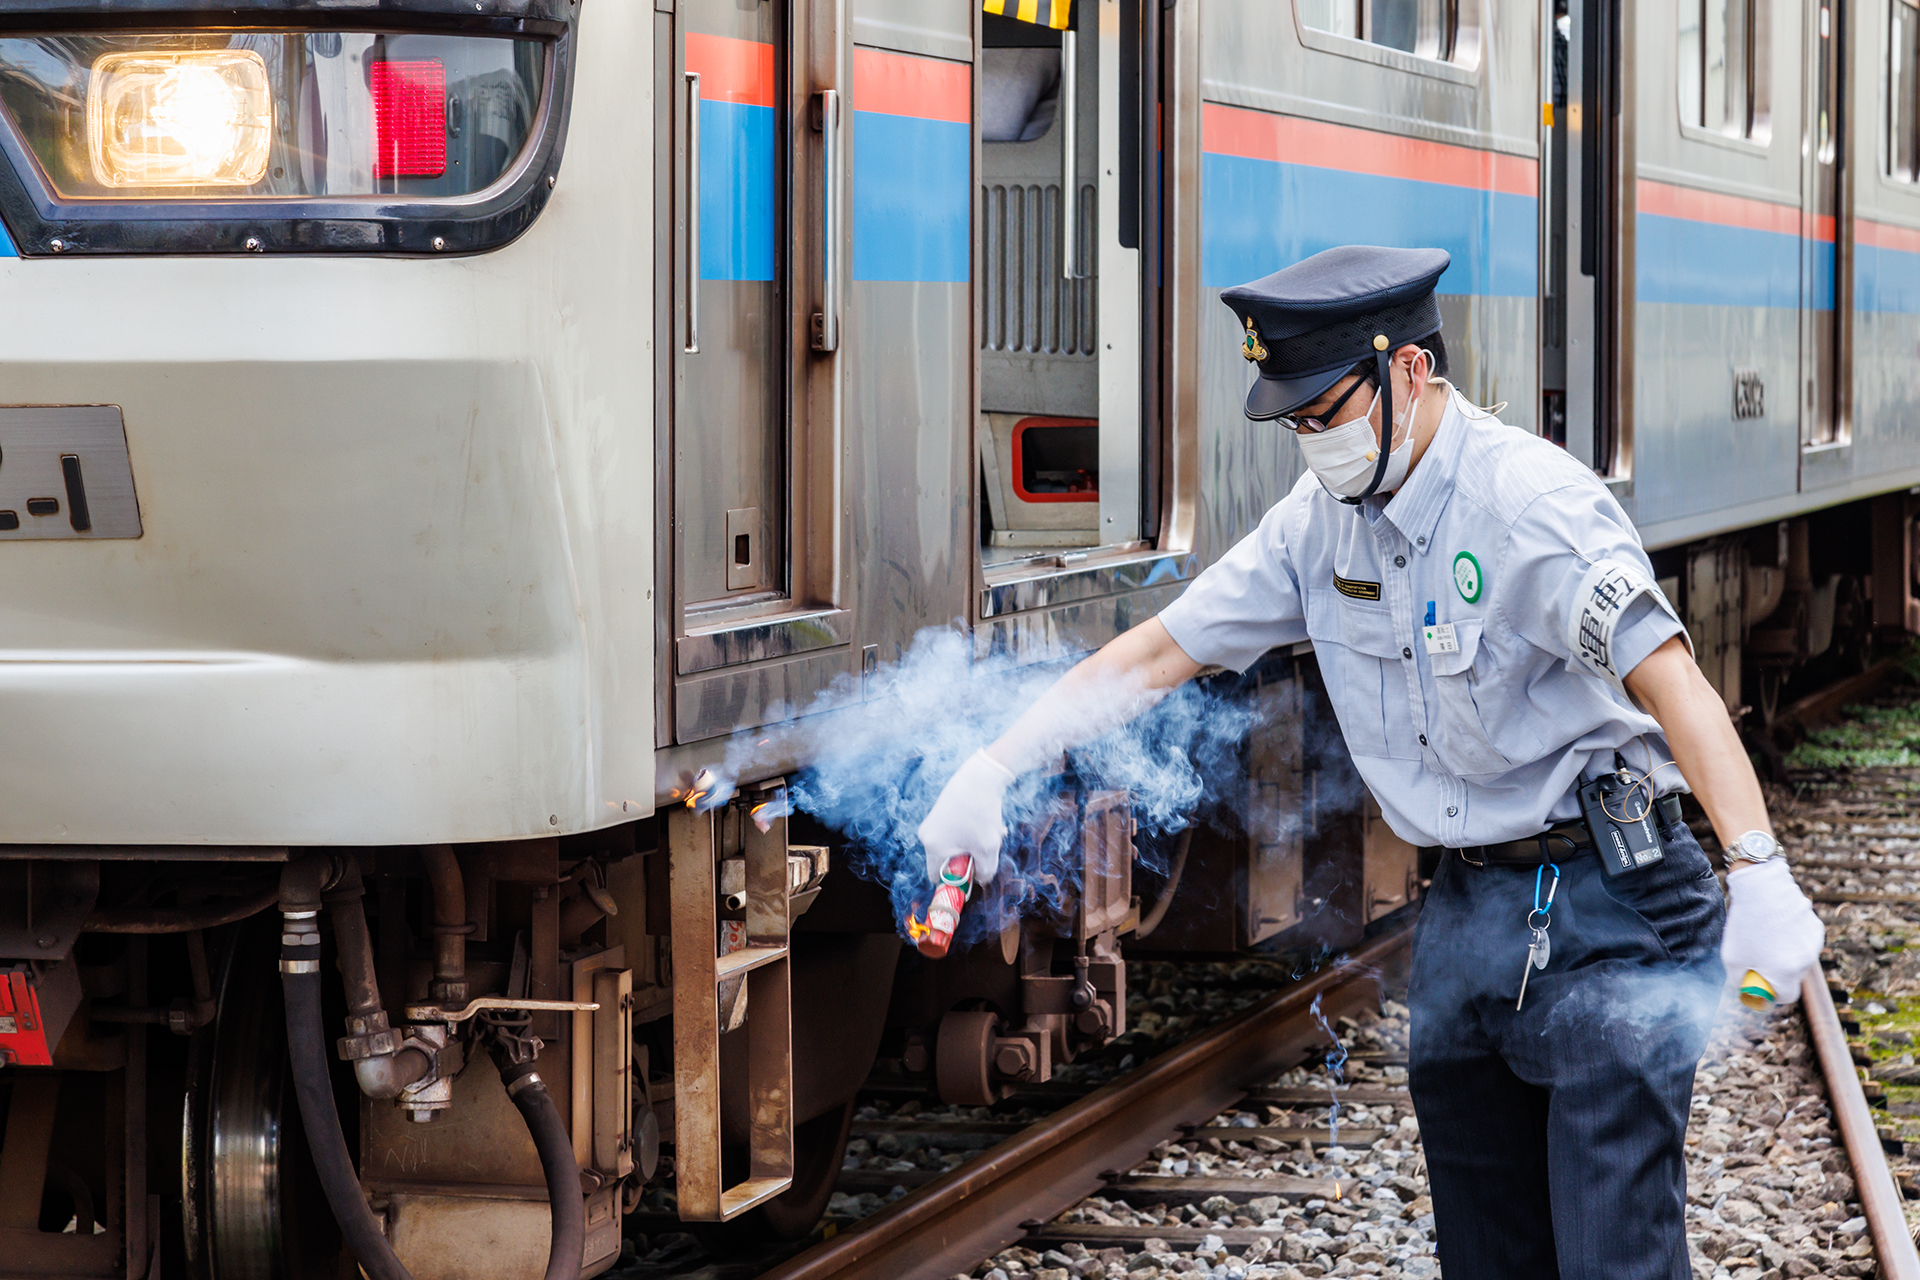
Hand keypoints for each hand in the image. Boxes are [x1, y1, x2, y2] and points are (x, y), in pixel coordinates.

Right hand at [918, 750, 1014, 885]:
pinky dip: (969, 832)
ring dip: (971, 844)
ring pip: (952, 845)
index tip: (971, 877)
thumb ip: (986, 871)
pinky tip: (985, 822)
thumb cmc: (982, 813)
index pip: (936, 877)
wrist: (980, 776)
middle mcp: (926, 834)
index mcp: (933, 847)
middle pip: (946, 860)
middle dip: (967, 859)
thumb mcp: (989, 848)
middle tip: (984, 851)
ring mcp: (931, 821)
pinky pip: (953, 831)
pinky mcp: (939, 811)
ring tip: (990, 833)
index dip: (953, 882)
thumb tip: (982, 880)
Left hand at [1720, 858, 1823, 1006]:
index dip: (1772, 993)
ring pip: (1798, 958)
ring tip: (1765, 934)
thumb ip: (1738, 980)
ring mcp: (1813, 944)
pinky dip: (1791, 937)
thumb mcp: (1732, 957)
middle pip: (1792, 977)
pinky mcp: (1816, 928)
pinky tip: (1777, 923)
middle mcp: (1805, 961)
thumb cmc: (1743, 923)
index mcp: (1786, 972)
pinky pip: (1803, 941)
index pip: (1786, 996)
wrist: (1761, 887)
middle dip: (1776, 971)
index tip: (1761, 984)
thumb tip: (1744, 990)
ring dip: (1784, 952)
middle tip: (1757, 955)